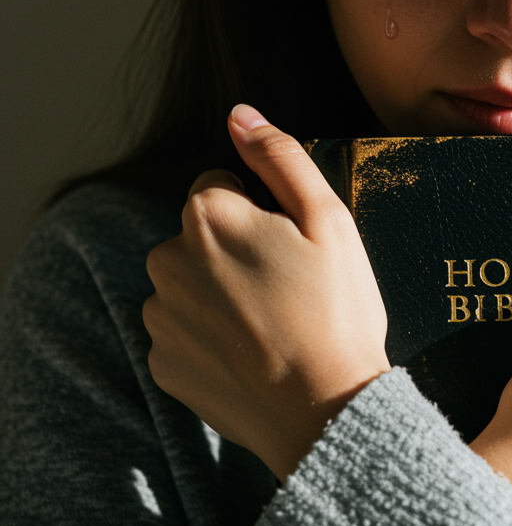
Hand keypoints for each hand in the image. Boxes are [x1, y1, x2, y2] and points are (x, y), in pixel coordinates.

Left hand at [143, 105, 389, 480]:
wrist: (323, 412)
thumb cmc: (336, 311)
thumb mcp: (328, 219)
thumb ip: (279, 156)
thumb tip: (239, 113)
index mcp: (208, 215)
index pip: (223, 184)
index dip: (265, 211)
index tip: (295, 248)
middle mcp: (167, 260)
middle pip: (202, 232)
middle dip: (237, 247)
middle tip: (291, 286)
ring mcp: (160, 316)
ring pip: (192, 280)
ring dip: (222, 290)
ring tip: (275, 323)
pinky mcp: (163, 363)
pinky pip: (185, 330)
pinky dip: (213, 335)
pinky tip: (255, 353)